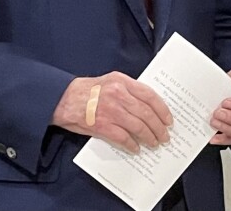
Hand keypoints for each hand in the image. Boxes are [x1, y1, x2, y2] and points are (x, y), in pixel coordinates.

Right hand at [51, 72, 171, 153]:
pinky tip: (136, 148)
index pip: (149, 95)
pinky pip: (123, 138)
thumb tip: (147, 107)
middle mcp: (118, 94)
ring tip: (154, 143)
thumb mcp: (110, 82)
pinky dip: (132, 145)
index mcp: (121, 81)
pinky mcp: (102, 126)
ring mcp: (110, 110)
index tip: (168, 119)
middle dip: (158, 127)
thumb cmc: (86, 91)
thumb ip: (127, 91)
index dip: (162, 109)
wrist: (62, 98)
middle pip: (146, 113)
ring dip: (149, 137)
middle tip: (165, 136)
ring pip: (138, 126)